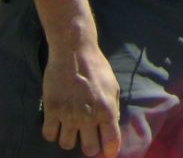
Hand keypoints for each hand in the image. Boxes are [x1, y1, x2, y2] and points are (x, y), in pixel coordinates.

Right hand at [41, 42, 121, 156]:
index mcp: (107, 110)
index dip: (110, 150)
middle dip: (90, 147)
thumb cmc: (97, 68)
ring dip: (70, 139)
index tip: (108, 151)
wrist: (74, 53)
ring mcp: (68, 115)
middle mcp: (88, 117)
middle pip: (89, 149)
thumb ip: (113, 109)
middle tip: (89, 139)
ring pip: (67, 145)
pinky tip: (58, 123)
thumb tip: (112, 127)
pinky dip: (53, 133)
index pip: (111, 142)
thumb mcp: (113, 87)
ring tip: (72, 129)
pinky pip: (49, 135)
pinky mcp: (51, 110)